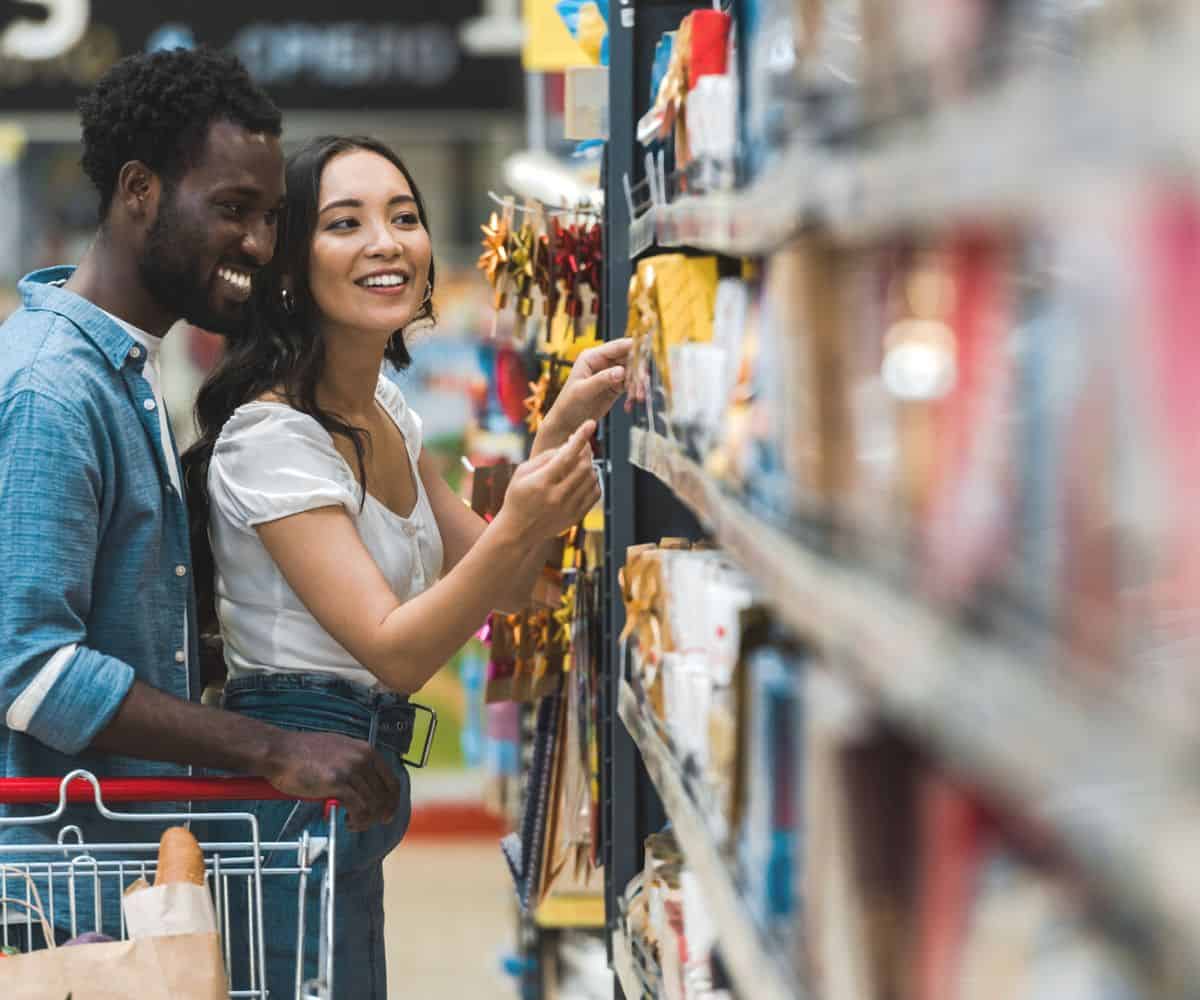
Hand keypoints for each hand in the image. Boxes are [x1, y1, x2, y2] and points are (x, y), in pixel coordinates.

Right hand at [263, 731, 402, 831]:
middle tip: (370, 823)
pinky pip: (359, 809)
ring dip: (366, 820)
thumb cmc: (303, 753)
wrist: (280, 751)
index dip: (392, 801)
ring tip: (353, 823)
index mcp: (366, 750)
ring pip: (374, 805)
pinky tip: (347, 822)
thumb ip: (355, 763)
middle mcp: (363, 758)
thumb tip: (364, 784)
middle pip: (385, 796)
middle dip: (380, 814)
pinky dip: (357, 821)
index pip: (392, 781)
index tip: (388, 813)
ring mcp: (351, 769)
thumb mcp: (339, 750)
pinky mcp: (337, 782)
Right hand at [499, 420, 600, 540]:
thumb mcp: (522, 472)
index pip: (567, 455)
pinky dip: (593, 480)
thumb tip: (569, 446)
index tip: (590, 423)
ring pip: (591, 478)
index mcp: (541, 482)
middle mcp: (557, 496)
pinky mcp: (576, 516)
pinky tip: (583, 477)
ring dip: (589, 465)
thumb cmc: (518, 497)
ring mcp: (569, 508)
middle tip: (581, 444)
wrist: (518, 531)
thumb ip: (545, 457)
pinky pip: (595, 492)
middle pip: (583, 466)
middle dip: (585, 450)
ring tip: (578, 461)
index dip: (580, 437)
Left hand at [539, 340, 634, 445]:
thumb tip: (621, 371)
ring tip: (638, 396)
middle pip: (627, 358)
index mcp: (591, 357)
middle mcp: (602, 362)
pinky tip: (634, 401)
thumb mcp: (583, 391)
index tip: (647, 348)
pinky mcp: (615, 386)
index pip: (616, 347)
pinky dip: (634, 391)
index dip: (633, 346)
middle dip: (638, 368)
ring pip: (631, 372)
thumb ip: (602, 379)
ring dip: (637, 383)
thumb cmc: (569, 404)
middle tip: (643, 380)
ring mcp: (610, 374)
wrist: (567, 422)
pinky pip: (630, 385)